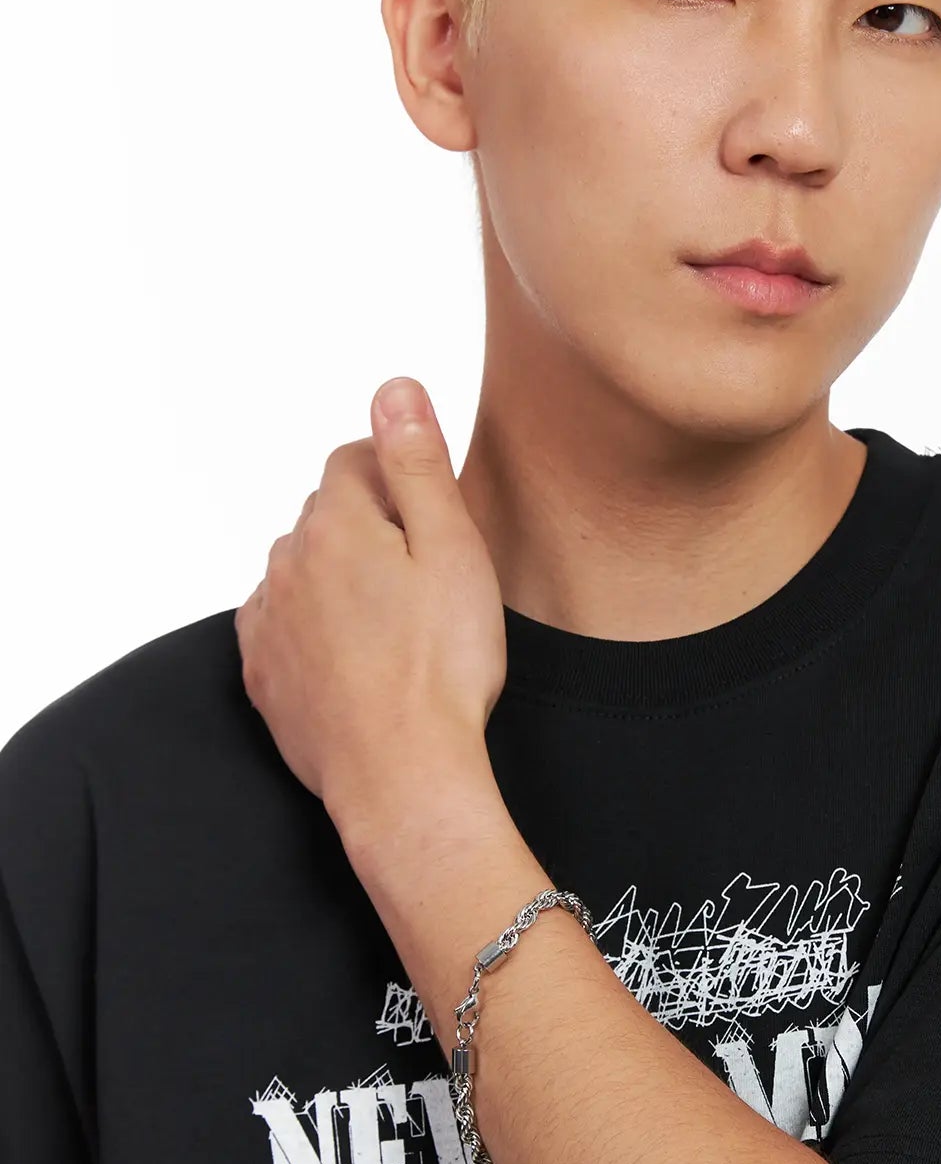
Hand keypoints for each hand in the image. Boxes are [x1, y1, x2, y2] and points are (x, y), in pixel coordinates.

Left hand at [235, 377, 506, 817]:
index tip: (433, 519)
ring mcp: (268, 622)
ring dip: (340, 580)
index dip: (399, 479)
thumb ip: (417, 464)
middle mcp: (286, 562)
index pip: (354, 461)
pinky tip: (358, 658)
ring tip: (396, 628)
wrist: (403, 775)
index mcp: (336, 522)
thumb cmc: (442, 668)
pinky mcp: (264, 675)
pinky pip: (282, 626)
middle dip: (370, 529)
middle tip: (428, 581)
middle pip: (326, 515)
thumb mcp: (453, 550)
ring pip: (302, 571)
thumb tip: (394, 388)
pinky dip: (314, 630)